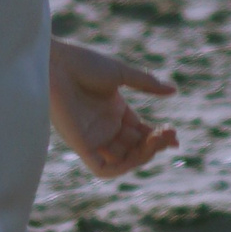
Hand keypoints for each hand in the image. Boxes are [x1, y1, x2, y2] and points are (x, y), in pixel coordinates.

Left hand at [49, 37, 179, 178]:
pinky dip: (120, 169)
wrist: (55, 63)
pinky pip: (102, 167)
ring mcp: (93, 137)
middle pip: (134, 147)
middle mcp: (104, 127)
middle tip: (169, 135)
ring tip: (157, 139)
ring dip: (143, 154)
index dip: (157, 137)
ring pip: (122, 160)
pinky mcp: (81, 145)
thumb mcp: (120, 74)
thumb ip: (146, 83)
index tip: (175, 136)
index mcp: (113, 110)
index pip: (140, 132)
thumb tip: (174, 90)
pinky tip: (137, 156)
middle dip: (154, 144)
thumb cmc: (82, 63)